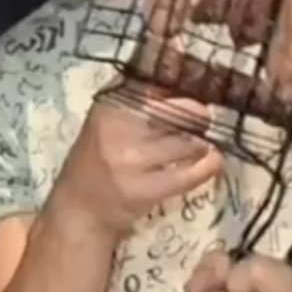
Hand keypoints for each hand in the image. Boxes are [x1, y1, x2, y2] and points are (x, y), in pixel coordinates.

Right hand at [55, 94, 223, 241]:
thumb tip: (188, 81)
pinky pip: (189, 174)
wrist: (79, 210)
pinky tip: (212, 162)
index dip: (184, 86)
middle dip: (197, 116)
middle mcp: (118, 127)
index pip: (158, 84)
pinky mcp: (144, 189)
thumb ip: (141, 100)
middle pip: (178, 111)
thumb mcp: (108, 121)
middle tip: (202, 122)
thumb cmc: (97, 161)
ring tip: (202, 146)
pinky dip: (208, 166)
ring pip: (187, 141)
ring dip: (202, 143)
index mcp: (110, 104)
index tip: (199, 87)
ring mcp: (131, 159)